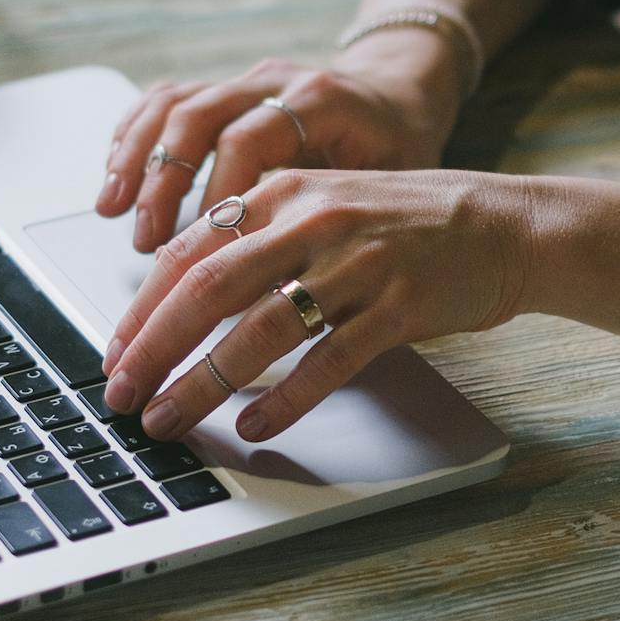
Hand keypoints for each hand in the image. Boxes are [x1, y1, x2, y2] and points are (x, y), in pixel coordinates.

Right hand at [95, 37, 462, 252]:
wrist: (399, 97)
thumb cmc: (397, 152)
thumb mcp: (388, 187)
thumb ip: (337, 226)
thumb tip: (284, 293)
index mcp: (320, 100)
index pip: (250, 138)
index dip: (218, 194)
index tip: (206, 248)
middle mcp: (274, 82)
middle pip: (197, 115)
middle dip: (162, 183)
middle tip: (146, 241)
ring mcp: (242, 82)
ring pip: (170, 103)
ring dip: (136, 160)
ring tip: (111, 211)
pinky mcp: (221, 90)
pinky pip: (163, 100)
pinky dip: (132, 138)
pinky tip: (114, 178)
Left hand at [100, 167, 539, 441]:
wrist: (504, 225)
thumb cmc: (407, 225)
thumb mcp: (323, 208)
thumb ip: (259, 239)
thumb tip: (183, 297)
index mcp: (284, 193)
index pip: (188, 252)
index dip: (142, 309)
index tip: (115, 354)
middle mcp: (312, 222)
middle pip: (207, 289)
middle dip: (153, 348)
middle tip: (121, 394)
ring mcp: (356, 264)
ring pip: (259, 330)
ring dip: (204, 382)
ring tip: (171, 419)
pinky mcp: (398, 306)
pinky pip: (327, 360)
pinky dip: (284, 400)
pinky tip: (254, 427)